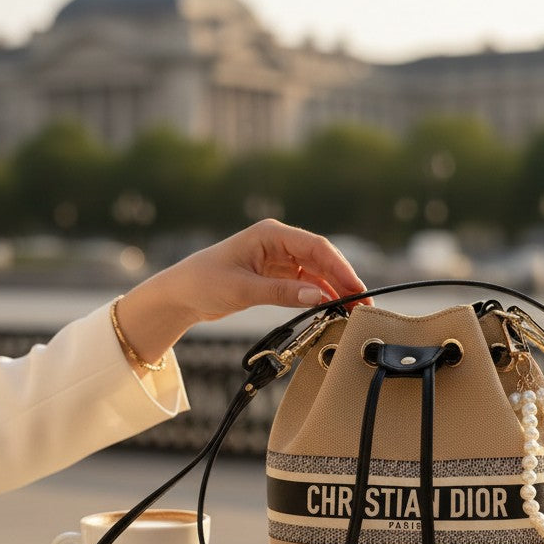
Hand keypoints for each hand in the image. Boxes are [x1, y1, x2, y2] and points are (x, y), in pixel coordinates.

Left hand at [172, 218, 371, 320]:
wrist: (180, 294)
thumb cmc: (204, 282)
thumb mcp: (243, 289)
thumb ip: (282, 293)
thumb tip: (319, 297)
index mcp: (270, 234)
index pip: (316, 247)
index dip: (340, 268)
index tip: (357, 288)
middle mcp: (278, 242)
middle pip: (321, 259)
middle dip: (343, 280)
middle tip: (362, 304)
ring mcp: (278, 258)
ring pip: (316, 272)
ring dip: (334, 289)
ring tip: (352, 310)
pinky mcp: (275, 275)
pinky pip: (304, 283)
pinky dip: (318, 296)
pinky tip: (331, 309)